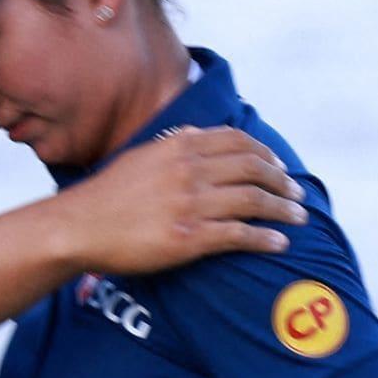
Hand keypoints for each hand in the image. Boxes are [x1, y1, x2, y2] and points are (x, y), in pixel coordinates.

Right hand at [57, 126, 306, 279]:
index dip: (265, 154)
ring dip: (282, 209)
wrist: (78, 227)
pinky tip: (279, 243)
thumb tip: (199, 135)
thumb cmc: (107, 196)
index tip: (279, 167)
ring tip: (299, 217)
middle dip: (282, 181)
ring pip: (253, 200)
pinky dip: (264, 238)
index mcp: (179, 148)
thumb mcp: (141, 156)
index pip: (237, 142)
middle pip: (253, 169)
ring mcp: (190, 205)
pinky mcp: (188, 238)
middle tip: (297, 193)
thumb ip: (174, 144)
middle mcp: (189, 171)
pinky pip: (238, 235)